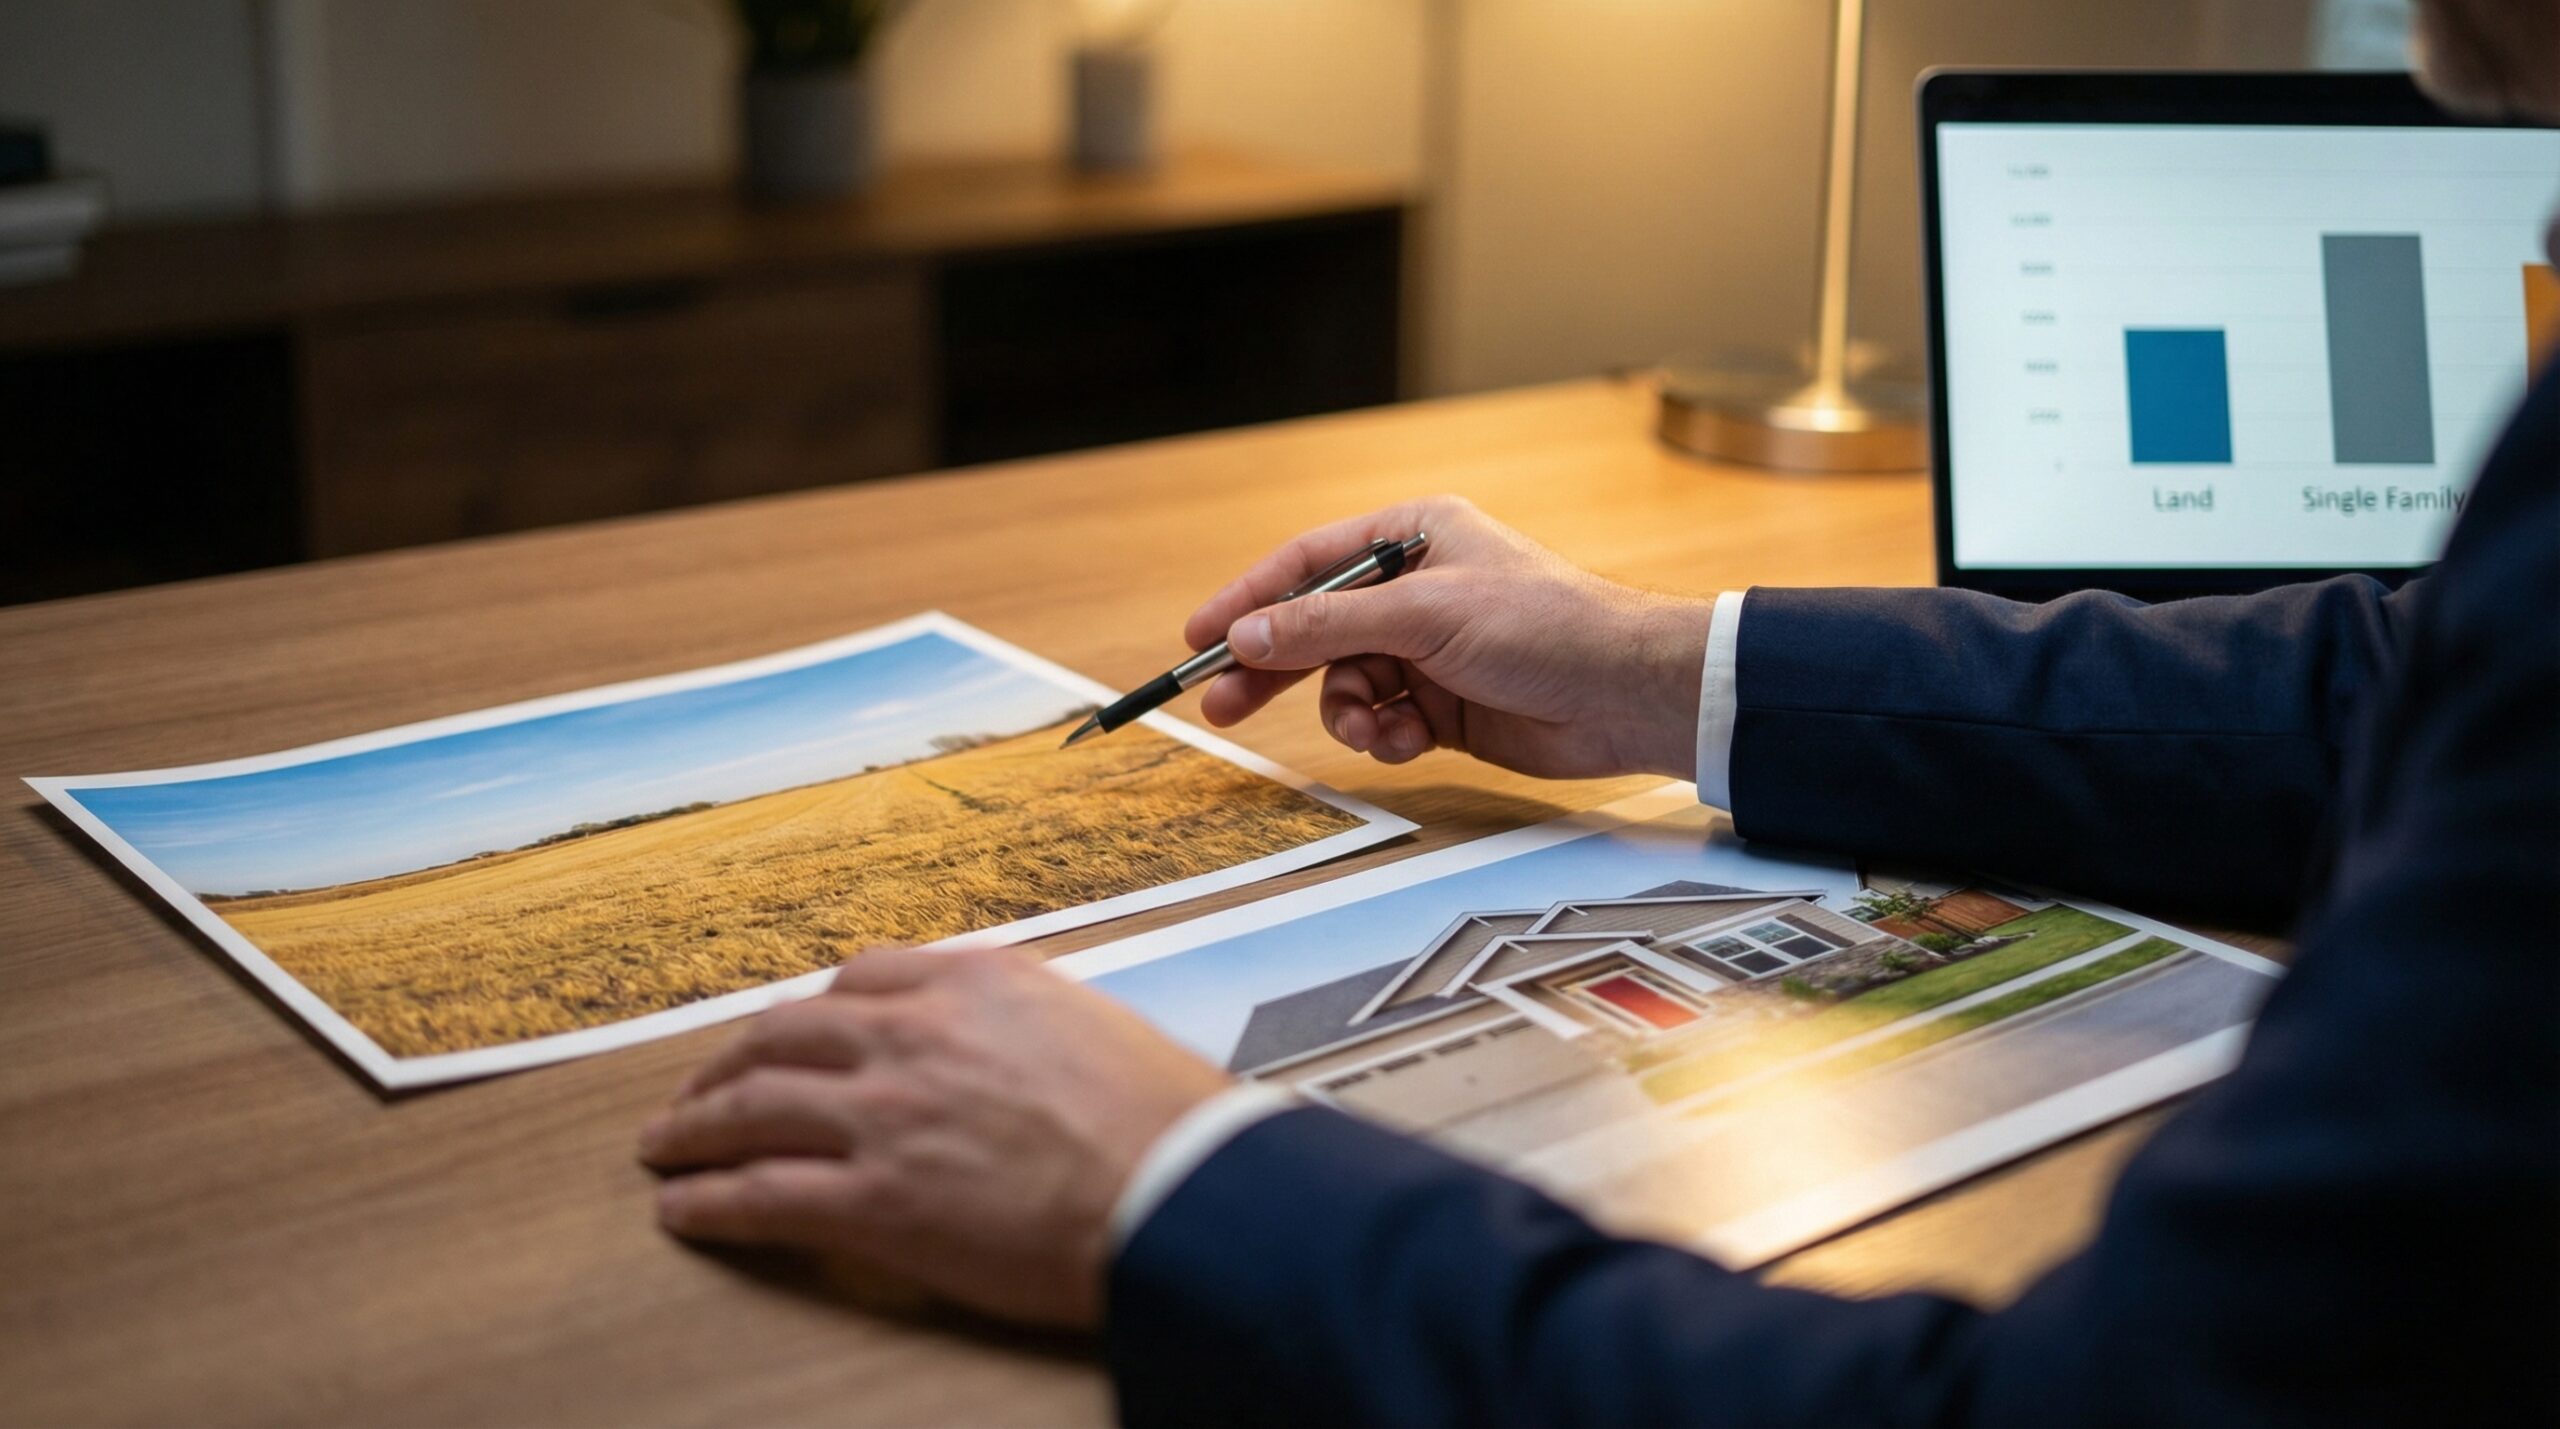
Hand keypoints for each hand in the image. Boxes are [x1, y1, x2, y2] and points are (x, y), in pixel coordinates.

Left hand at [638, 946, 1230, 1327]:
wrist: (1180, 1191)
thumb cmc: (1166, 1122)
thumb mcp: (1095, 1026)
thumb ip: (1029, 1021)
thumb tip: (1014, 1042)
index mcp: (974, 983)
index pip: (863, 976)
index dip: (813, 1010)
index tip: (793, 1029)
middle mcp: (915, 1036)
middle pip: (785, 1035)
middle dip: (728, 1062)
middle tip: (700, 1086)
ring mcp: (886, 1117)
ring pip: (752, 1108)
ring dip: (694, 1126)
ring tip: (663, 1145)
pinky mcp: (875, 1203)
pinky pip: (762, 1195)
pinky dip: (709, 1201)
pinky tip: (682, 1209)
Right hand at [1186, 495, 1709, 779]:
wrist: (1627, 695)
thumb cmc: (1545, 626)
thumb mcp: (1424, 616)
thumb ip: (1328, 626)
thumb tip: (1248, 634)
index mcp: (1413, 537)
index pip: (1308, 565)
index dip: (1250, 600)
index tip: (1201, 638)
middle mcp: (1418, 589)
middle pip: (1316, 629)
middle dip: (1275, 670)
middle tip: (1223, 707)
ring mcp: (1430, 650)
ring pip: (1347, 685)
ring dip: (1350, 712)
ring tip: (1376, 728)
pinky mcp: (1446, 704)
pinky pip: (1385, 721)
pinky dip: (1388, 735)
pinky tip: (1411, 740)